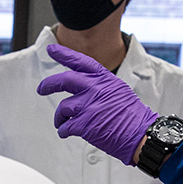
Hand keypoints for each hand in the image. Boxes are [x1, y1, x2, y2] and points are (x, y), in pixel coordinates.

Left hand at [37, 44, 157, 163]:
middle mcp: (95, 89)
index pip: (80, 62)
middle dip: (48, 84)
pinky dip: (63, 130)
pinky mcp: (84, 124)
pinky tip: (66, 132)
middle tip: (41, 89)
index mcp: (104, 79)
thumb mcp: (118, 91)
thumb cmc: (132, 115)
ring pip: (63, 107)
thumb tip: (83, 87)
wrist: (141, 134)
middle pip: (64, 80)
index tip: (51, 49)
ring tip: (62, 123)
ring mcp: (89, 106)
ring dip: (60, 117)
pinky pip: (65, 126)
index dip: (64, 54)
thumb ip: (100, 86)